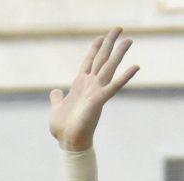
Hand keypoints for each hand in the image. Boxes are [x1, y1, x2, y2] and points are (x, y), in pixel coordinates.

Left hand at [49, 27, 138, 151]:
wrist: (68, 142)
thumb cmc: (63, 129)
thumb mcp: (56, 109)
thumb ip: (57, 99)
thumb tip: (55, 92)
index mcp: (79, 85)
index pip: (88, 62)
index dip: (94, 49)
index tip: (100, 37)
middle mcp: (90, 85)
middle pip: (101, 59)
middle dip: (109, 43)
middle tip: (119, 28)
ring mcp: (96, 91)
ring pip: (109, 67)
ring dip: (119, 53)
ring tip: (129, 40)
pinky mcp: (99, 100)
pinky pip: (114, 86)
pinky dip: (125, 77)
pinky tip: (136, 67)